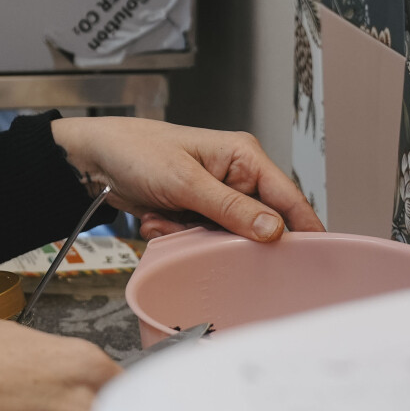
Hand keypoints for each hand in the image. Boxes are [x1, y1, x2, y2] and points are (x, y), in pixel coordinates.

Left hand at [49, 117, 321, 241]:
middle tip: (199, 231)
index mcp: (244, 157)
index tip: (316, 259)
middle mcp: (236, 177)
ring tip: (166, 217)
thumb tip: (274, 230)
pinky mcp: (195, 214)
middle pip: (258, 225)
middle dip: (227, 236)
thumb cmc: (136, 151)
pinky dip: (178, 236)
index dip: (304, 228)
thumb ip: (231, 208)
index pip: (288, 197)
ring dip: (195, 237)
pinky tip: (156, 219)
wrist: (93, 159)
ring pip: (227, 239)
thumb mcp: (185, 181)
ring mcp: (215, 198)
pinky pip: (201, 240)